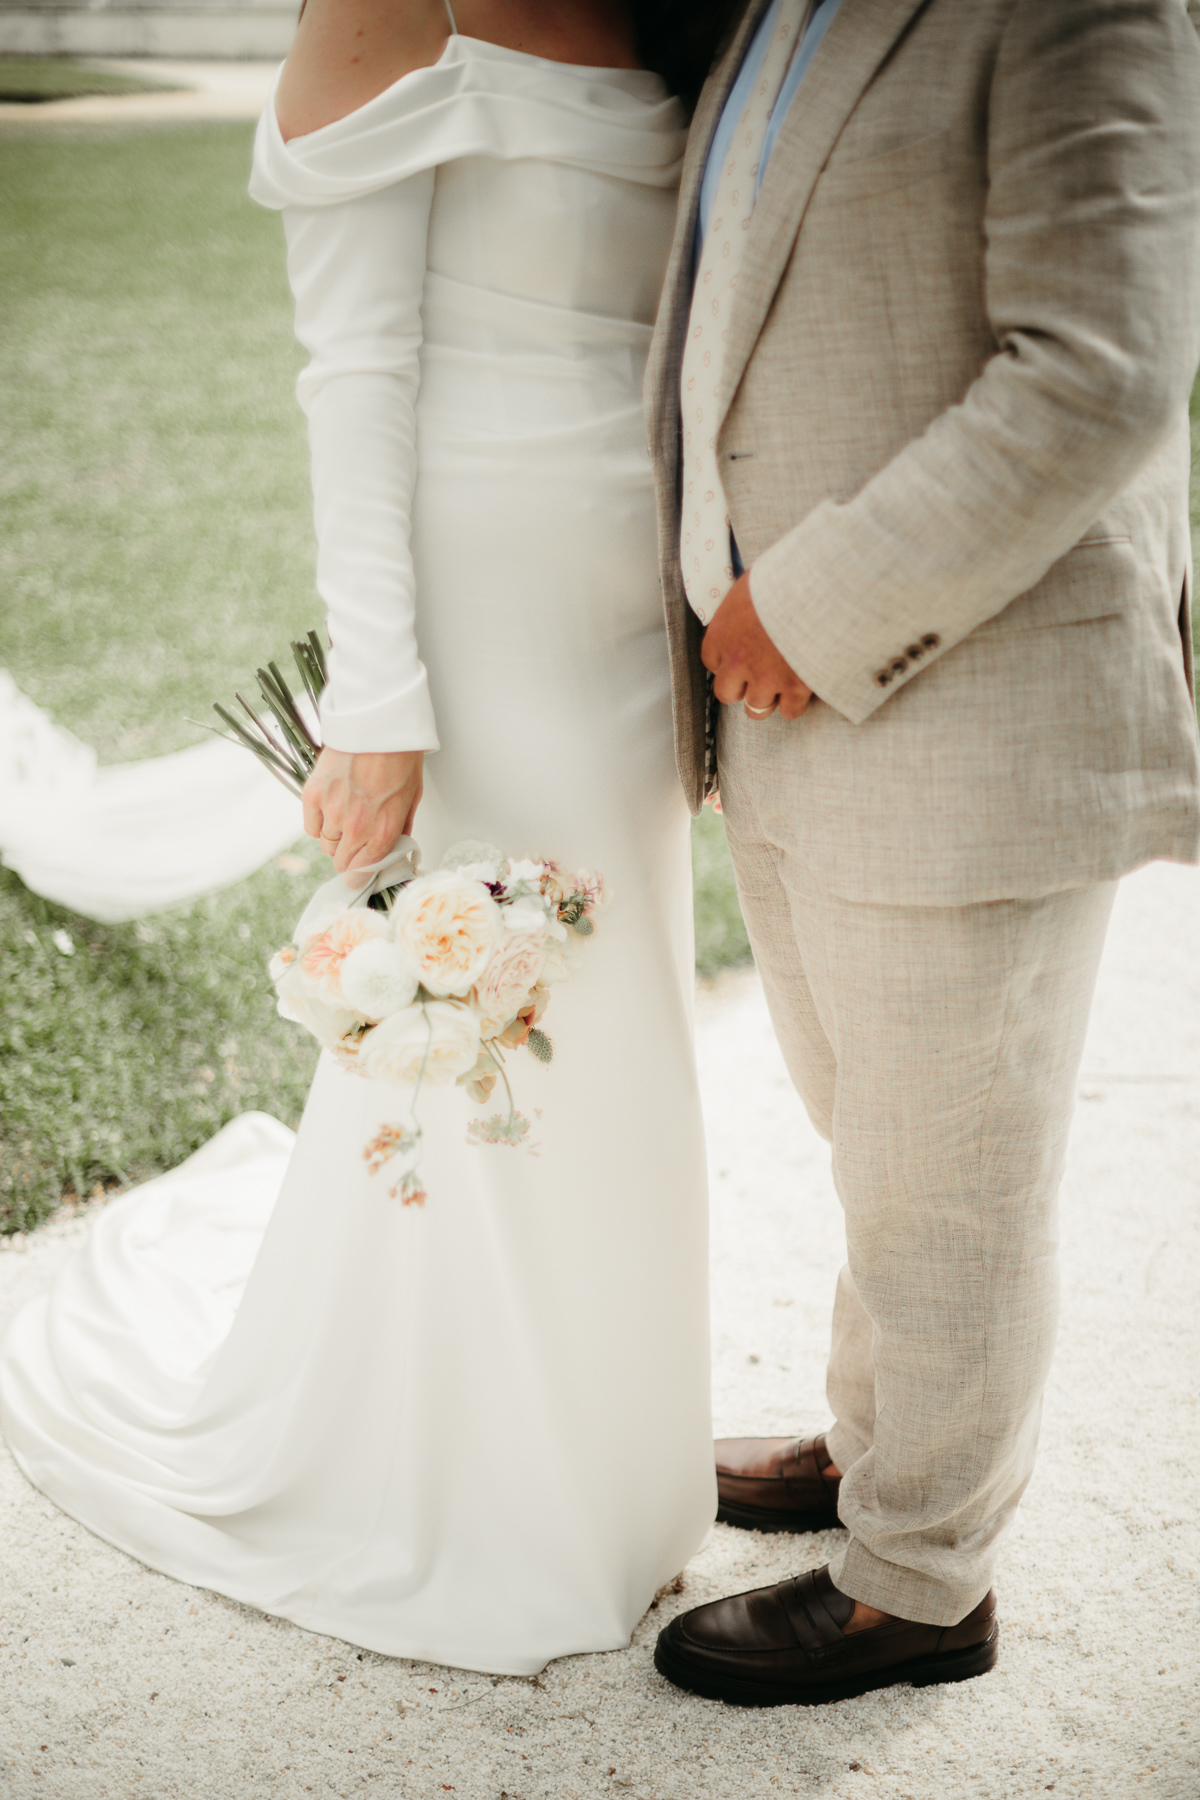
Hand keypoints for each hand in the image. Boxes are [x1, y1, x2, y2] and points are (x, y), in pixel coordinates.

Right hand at [301, 748, 423, 873]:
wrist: (378, 725)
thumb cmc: (399, 757)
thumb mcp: (412, 798)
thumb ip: (401, 829)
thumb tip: (396, 849)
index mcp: (383, 832)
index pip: (361, 873)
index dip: (359, 875)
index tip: (358, 872)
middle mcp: (356, 828)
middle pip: (340, 862)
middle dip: (348, 855)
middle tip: (355, 839)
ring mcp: (332, 812)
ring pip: (325, 844)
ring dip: (334, 837)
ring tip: (345, 816)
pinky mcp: (313, 795)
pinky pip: (310, 826)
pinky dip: (318, 822)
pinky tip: (330, 808)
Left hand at [701, 572, 812, 721]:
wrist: (818, 588)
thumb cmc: (787, 577)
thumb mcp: (753, 584)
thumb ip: (745, 606)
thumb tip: (750, 607)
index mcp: (722, 634)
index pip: (711, 661)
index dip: (728, 661)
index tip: (740, 656)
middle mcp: (738, 661)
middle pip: (727, 693)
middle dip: (741, 688)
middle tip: (758, 677)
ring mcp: (766, 677)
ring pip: (757, 708)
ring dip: (768, 698)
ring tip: (782, 683)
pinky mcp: (795, 687)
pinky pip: (790, 711)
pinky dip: (796, 703)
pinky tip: (802, 688)